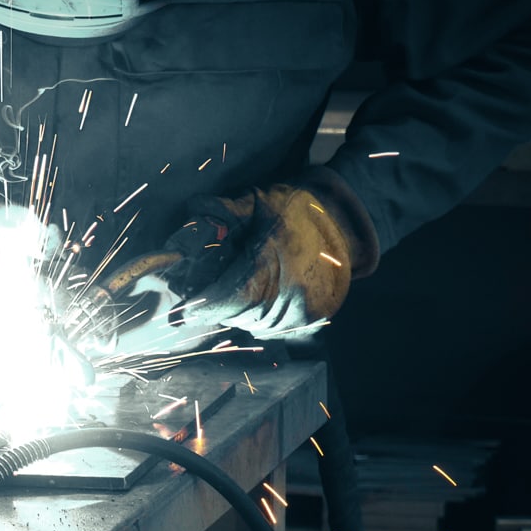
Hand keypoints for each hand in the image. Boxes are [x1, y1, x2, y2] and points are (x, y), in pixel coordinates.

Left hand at [162, 169, 377, 336]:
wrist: (345, 223)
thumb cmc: (296, 209)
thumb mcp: (259, 200)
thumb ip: (225, 209)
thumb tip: (194, 209)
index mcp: (274, 260)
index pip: (231, 296)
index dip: (206, 307)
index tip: (184, 312)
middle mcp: (292, 291)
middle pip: (240, 315)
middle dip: (219, 308)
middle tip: (206, 299)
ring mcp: (305, 309)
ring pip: (255, 325)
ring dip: (239, 315)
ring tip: (234, 295)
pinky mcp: (314, 319)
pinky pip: (274, 329)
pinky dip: (259, 319)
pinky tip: (257, 301)